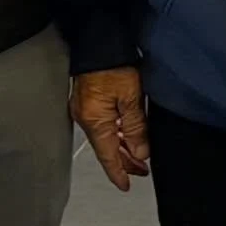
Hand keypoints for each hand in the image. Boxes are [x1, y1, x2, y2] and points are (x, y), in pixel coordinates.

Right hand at [72, 67, 149, 190]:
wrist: (99, 40)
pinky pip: (101, 124)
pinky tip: (125, 134)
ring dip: (120, 146)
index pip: (108, 156)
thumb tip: (139, 153)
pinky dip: (114, 133)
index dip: (118, 173)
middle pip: (105, 148)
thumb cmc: (114, 64)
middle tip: (141, 170)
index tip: (126, 185)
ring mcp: (84, 109)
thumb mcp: (132, 98)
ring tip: (137, 154)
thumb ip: (136, 128)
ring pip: (104, 136)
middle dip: (123, 161)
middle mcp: (86, 119)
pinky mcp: (86, 100)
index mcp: (95, 122)